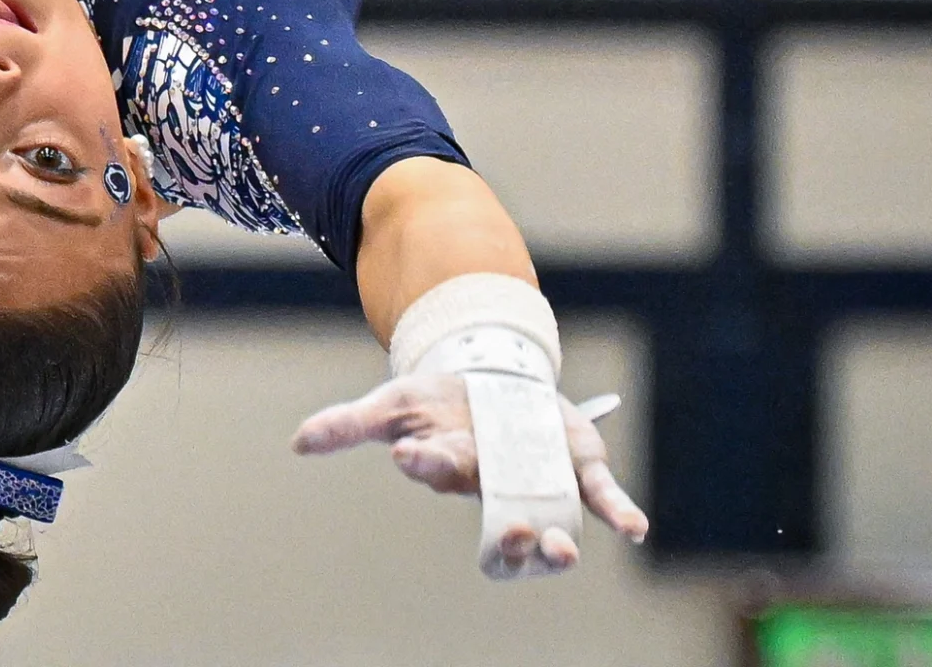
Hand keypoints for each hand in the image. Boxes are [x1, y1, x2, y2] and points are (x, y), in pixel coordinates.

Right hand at [293, 374, 647, 577]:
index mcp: (451, 466)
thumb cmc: (438, 404)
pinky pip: (602, 497)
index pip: (437, 470)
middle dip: (510, 539)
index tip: (410, 452)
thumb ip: (349, 425)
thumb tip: (297, 442)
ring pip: (553, 528)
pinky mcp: (579, 466)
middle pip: (502, 528)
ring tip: (564, 551)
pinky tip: (634, 528)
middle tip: (515, 530)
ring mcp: (542, 482)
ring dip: (559, 545)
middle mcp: (498, 486)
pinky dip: (619, 512)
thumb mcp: (394, 405)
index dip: (426, 464)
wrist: (491, 378)